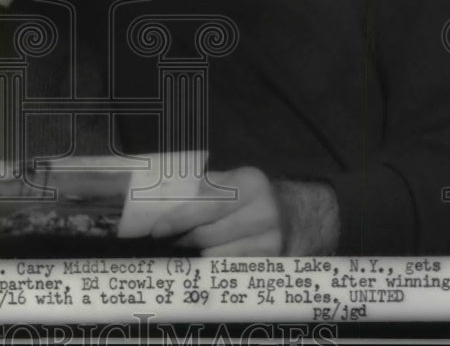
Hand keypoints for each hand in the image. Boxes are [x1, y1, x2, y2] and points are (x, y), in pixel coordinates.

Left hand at [150, 167, 339, 255]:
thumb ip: (201, 186)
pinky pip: (231, 268)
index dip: (179, 218)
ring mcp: (271, 240)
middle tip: (166, 240)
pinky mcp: (271, 262)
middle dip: (182, 238)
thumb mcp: (230, 180)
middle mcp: (264, 211)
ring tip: (183, 247)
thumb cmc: (248, 196)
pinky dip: (213, 265)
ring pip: (217, 255)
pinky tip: (204, 259)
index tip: (157, 229)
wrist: (293, 215)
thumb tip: (161, 196)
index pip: (207, 204)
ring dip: (195, 254)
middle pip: (209, 234)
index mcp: (250, 183)